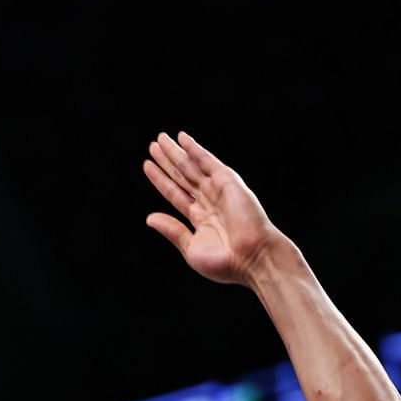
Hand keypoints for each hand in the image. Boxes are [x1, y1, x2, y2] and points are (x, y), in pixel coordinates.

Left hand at [143, 131, 287, 287]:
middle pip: (182, 176)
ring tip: (160, 139)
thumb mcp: (191, 248)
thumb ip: (172, 231)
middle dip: (167, 161)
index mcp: (201, 219)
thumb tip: (150, 218)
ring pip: (191, 166)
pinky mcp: (228, 181)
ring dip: (176, 152)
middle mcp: (209, 201)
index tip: (147, 165)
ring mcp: (218, 190)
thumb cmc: (226, 262)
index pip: (175, 193)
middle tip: (153, 145)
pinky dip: (195, 149)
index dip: (161, 179)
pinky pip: (207, 161)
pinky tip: (182, 138)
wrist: (253, 258)